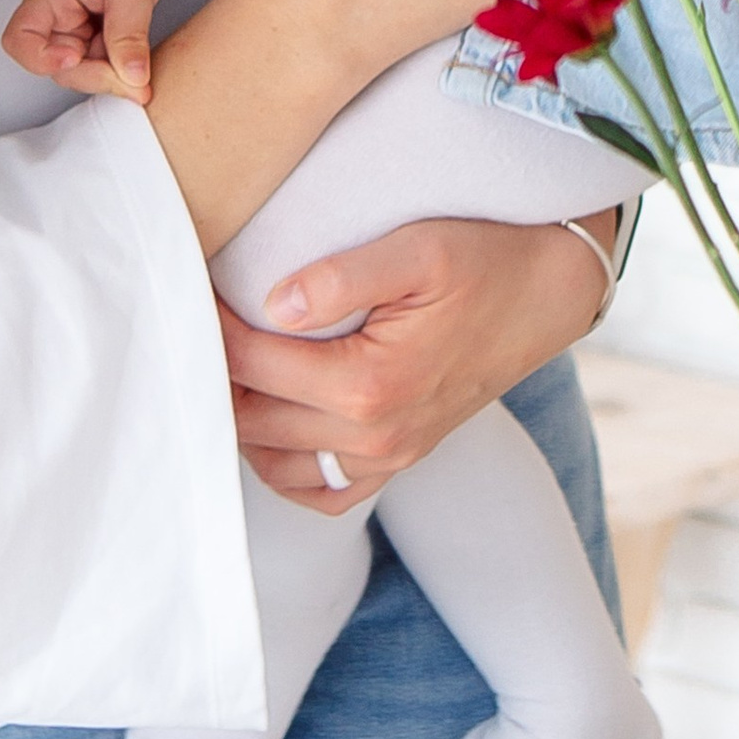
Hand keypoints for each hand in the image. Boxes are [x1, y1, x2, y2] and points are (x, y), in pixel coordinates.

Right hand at [1, 0, 165, 100]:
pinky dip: (117, 73)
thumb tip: (131, 74)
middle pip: (55, 68)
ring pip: (79, 74)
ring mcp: (70, 35)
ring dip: (110, 77)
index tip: (75, 57)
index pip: (19, 39)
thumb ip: (130, 30)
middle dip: (94, 75)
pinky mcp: (88, 45)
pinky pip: (97, 70)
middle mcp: (53, 21)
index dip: (41, 59)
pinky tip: (136, 64)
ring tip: (138, 64)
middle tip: (131, 77)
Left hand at [227, 211, 616, 510]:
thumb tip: (272, 304)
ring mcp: (387, 457)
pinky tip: (270, 415)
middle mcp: (374, 436)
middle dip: (212, 371)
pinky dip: (281, 463)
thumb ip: (340, 277)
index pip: (251, 363)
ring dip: (238, 415)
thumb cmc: (486, 258)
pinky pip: (319, 490)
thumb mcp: (418, 248)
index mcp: (370, 385)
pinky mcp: (397, 460)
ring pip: (271, 460)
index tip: (187, 284)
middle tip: (191, 321)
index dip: (209, 323)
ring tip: (222, 362)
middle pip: (249, 417)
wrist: (550, 292)